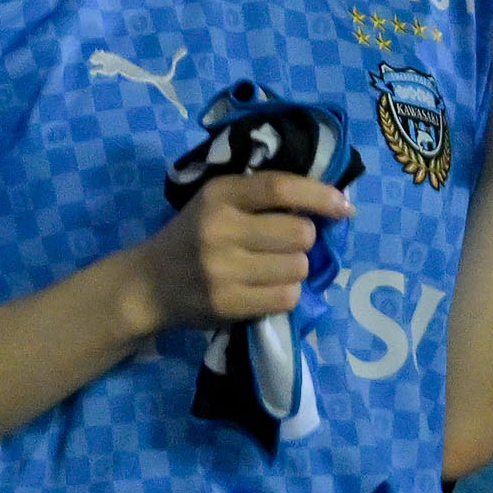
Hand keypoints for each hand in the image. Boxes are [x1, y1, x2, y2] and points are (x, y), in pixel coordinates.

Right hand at [125, 172, 353, 337]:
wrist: (148, 285)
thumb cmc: (193, 236)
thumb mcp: (216, 202)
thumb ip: (261, 197)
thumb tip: (328, 202)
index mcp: (219, 194)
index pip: (281, 188)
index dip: (320, 195)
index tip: (344, 206)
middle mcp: (220, 229)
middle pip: (300, 233)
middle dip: (304, 240)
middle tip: (287, 245)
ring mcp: (222, 270)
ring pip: (298, 268)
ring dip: (296, 269)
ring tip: (274, 269)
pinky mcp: (227, 304)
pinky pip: (286, 298)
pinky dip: (287, 294)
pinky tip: (268, 289)